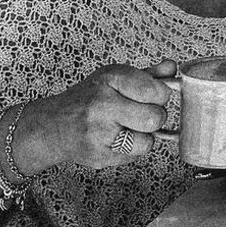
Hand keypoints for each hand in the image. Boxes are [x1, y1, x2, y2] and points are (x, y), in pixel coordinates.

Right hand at [20, 60, 175, 172]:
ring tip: (128, 127)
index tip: (153, 95)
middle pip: (155, 117)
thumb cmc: (90, 98)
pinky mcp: (98, 157)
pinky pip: (135, 156)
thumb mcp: (115, 78)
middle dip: (155, 116)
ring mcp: (98, 134)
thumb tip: (172, 69)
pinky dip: (132, 149)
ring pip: (148, 141)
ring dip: (145, 136)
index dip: (161, 94)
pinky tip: (116, 139)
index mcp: (109, 79)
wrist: (53, 126)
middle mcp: (101, 105)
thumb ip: (148, 74)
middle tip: (142, 112)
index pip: (155, 90)